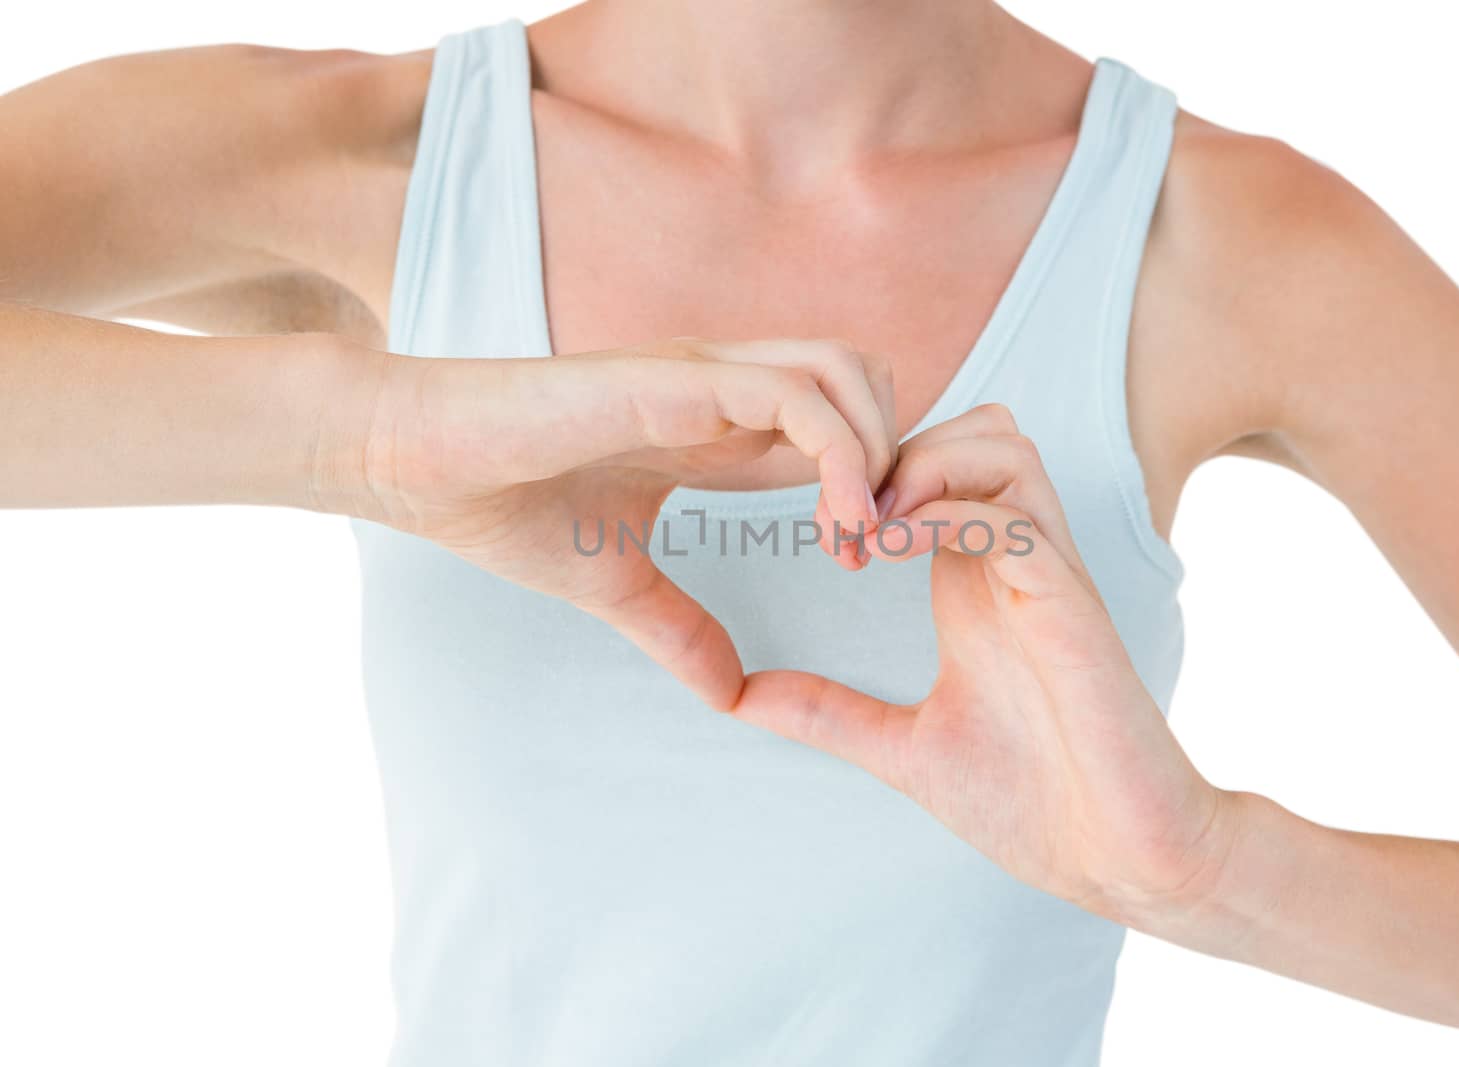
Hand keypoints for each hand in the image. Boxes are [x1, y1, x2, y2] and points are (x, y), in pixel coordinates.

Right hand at [345, 336, 896, 710]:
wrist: (419, 465)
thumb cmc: (504, 508)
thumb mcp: (618, 587)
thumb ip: (681, 631)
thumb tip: (730, 697)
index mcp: (717, 430)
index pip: (836, 427)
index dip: (870, 485)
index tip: (858, 560)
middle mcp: (725, 390)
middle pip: (868, 381)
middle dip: (896, 458)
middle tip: (871, 545)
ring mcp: (707, 376)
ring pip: (851, 371)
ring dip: (878, 453)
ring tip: (857, 537)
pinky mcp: (680, 378)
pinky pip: (800, 394)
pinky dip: (841, 454)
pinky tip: (837, 524)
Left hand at [731, 404, 1236, 923]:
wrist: (1120, 859)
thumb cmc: (1034, 801)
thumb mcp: (901, 747)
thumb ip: (826, 711)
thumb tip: (738, 699)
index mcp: (976, 584)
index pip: (937, 470)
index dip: (870, 471)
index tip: (819, 533)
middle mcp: (1014, 564)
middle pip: (975, 429)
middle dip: (895, 448)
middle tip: (837, 518)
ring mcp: (1047, 577)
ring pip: (1001, 448)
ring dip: (924, 465)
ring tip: (866, 527)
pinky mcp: (1070, 604)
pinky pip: (1011, 518)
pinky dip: (945, 513)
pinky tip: (887, 548)